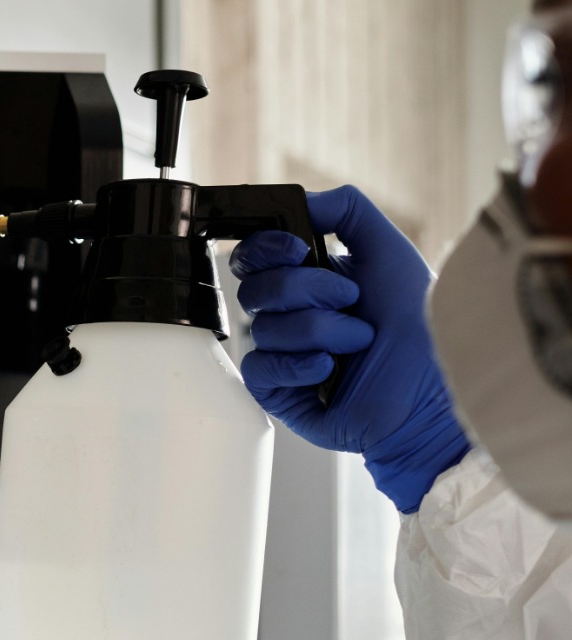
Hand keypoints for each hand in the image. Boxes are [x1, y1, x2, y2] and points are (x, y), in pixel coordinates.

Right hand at [230, 185, 469, 511]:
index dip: (267, 250)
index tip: (300, 250)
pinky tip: (329, 370)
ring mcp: (283, 354)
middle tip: (350, 300)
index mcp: (308, 280)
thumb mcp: (389, 250)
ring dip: (321, 331)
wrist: (432, 385)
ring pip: (265, 328)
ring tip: (358, 343)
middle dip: (307, 290)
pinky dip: (298, 365)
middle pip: (254, 289)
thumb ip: (347, 211)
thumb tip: (301, 199)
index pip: (254, 257)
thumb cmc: (421, 323)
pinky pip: (260, 368)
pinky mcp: (278, 392)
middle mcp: (291, 316)